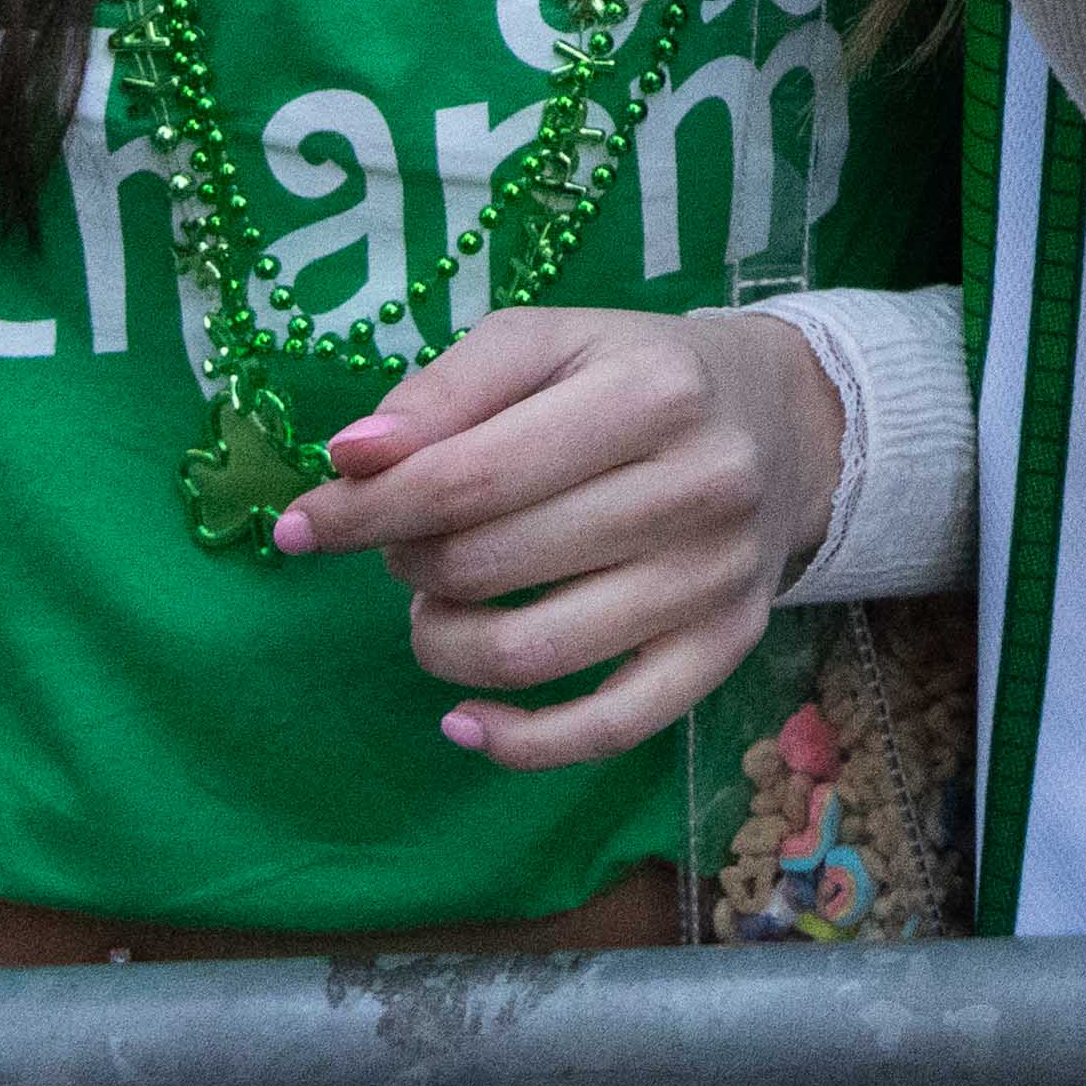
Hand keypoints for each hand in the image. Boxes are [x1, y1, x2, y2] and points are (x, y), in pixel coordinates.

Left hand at [260, 300, 835, 767]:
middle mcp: (698, 487)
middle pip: (488, 565)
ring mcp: (715, 579)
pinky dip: (516, 742)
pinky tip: (463, 719)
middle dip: (408, 563)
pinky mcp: (724, 648)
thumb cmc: (636, 376)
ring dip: (442, 642)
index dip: (362, 512)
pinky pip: (606, 730)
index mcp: (649, 393)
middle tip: (405, 545)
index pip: (466, 478)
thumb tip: (349, 460)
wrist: (786, 423)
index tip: (298, 526)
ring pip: (530, 654)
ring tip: (437, 607)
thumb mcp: (548, 344)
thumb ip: (444, 391)